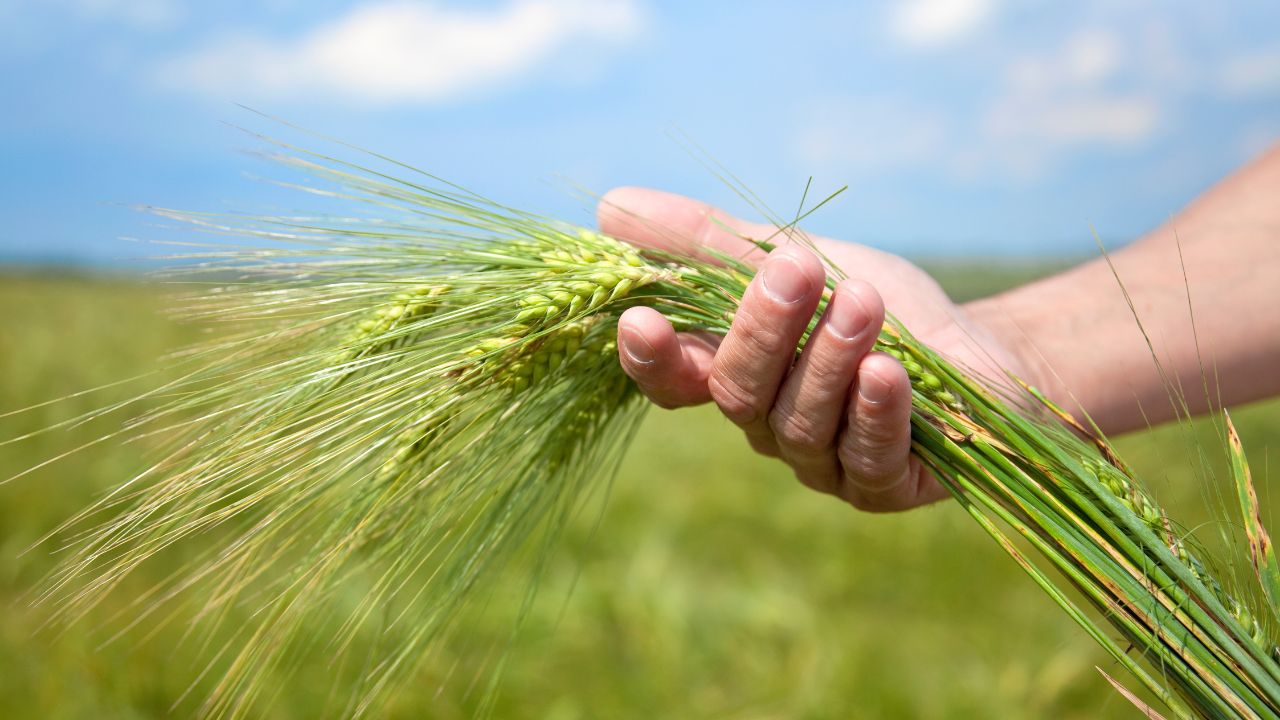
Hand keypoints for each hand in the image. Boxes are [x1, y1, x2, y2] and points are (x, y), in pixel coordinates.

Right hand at [598, 187, 1030, 511]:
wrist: (982, 351)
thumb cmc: (876, 304)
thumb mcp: (792, 257)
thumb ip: (707, 242)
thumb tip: (609, 208)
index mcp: (736, 375)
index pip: (674, 381)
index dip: (653, 359)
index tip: (642, 318)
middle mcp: (769, 426)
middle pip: (739, 394)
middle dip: (764, 330)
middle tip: (796, 269)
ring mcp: (824, 462)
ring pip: (802, 422)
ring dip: (829, 358)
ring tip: (864, 302)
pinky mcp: (884, 483)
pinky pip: (868, 457)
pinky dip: (875, 412)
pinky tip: (890, 371)